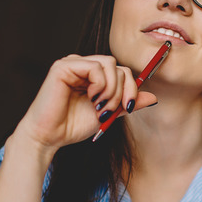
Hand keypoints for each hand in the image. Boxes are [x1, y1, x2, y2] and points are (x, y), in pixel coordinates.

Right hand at [14, 54, 157, 155]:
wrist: (48, 137)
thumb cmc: (72, 126)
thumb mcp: (108, 114)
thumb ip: (127, 104)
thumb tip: (152, 97)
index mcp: (93, 75)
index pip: (122, 72)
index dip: (131, 89)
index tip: (128, 108)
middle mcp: (83, 66)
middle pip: (119, 67)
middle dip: (122, 92)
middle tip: (109, 111)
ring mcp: (73, 63)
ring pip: (110, 64)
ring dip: (112, 90)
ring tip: (100, 107)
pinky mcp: (64, 66)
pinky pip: (95, 67)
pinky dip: (100, 84)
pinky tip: (91, 98)